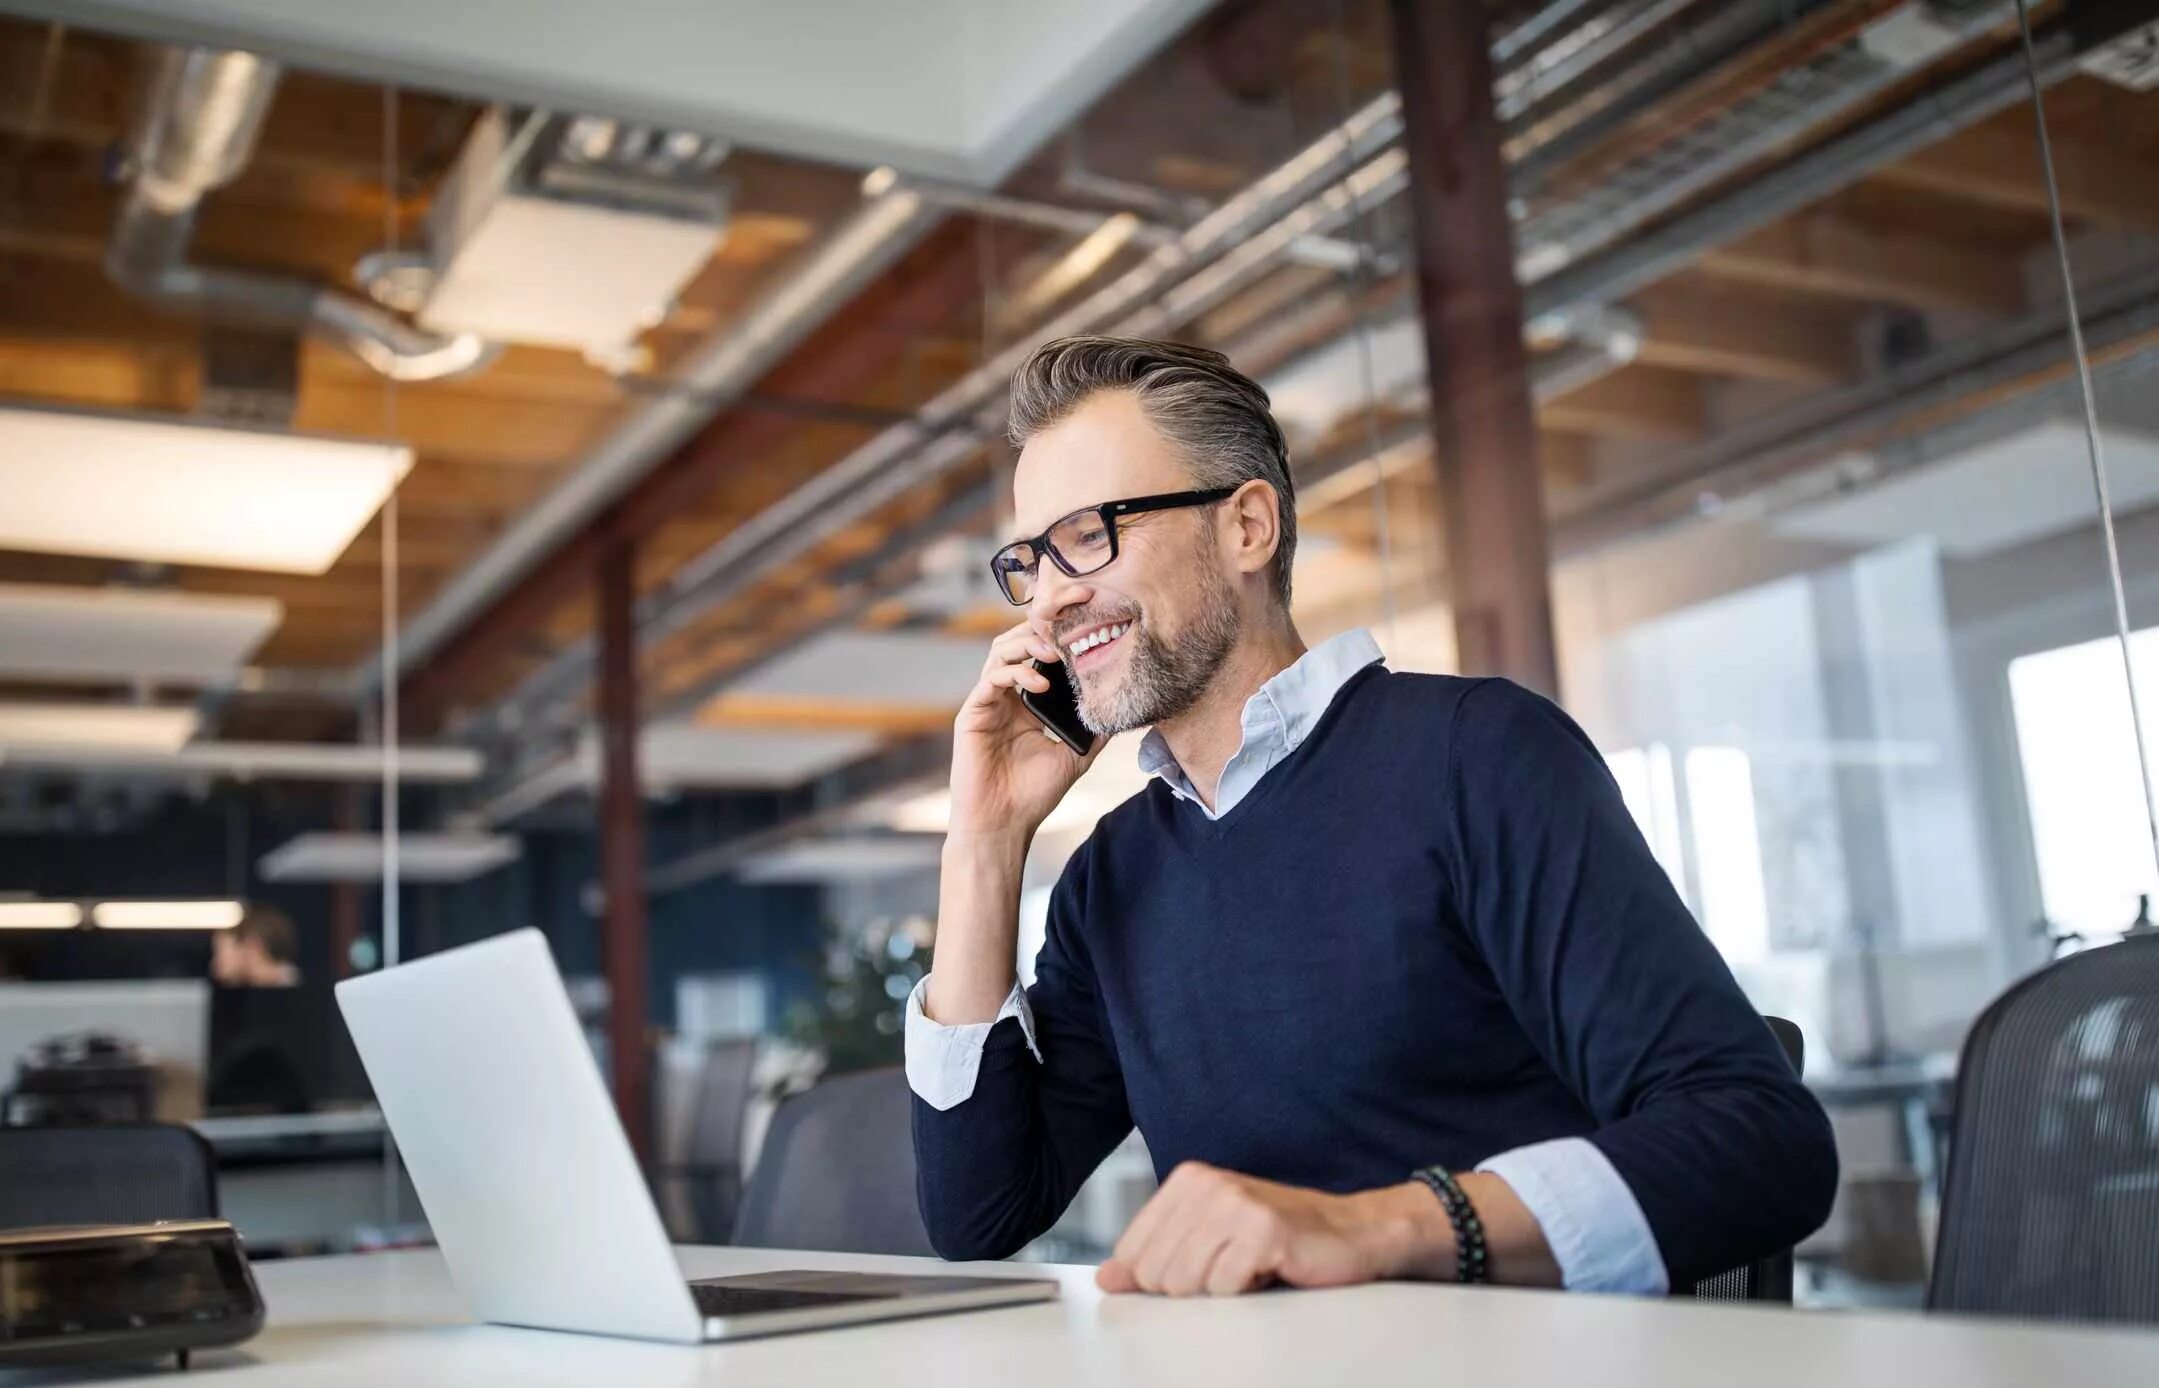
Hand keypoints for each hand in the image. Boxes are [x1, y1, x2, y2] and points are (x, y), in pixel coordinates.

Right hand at [947, 621, 1101, 841]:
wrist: (1004, 825)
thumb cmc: (1034, 795)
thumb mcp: (1075, 756)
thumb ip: (1094, 731)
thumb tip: (1123, 709)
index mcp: (1026, 703)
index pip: (1039, 655)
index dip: (1058, 636)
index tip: (1086, 626)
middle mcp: (1005, 697)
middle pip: (1017, 642)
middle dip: (1042, 628)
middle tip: (1070, 627)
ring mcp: (987, 703)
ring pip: (1001, 652)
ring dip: (1028, 644)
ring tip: (1056, 652)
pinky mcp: (972, 714)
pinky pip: (990, 680)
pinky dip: (1015, 674)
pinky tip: (1040, 684)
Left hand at [1095, 1162, 1452, 1296]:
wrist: (1349, 1233)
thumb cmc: (1278, 1238)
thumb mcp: (1208, 1241)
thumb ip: (1154, 1256)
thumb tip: (1108, 1278)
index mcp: (1187, 1181)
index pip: (1132, 1253)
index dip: (1160, 1277)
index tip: (1199, 1267)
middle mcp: (1206, 1184)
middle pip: (1155, 1273)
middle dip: (1192, 1286)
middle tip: (1230, 1268)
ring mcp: (1234, 1204)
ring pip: (1184, 1283)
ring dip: (1220, 1289)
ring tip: (1249, 1267)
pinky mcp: (1262, 1230)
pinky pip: (1224, 1287)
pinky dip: (1247, 1291)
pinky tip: (1269, 1269)